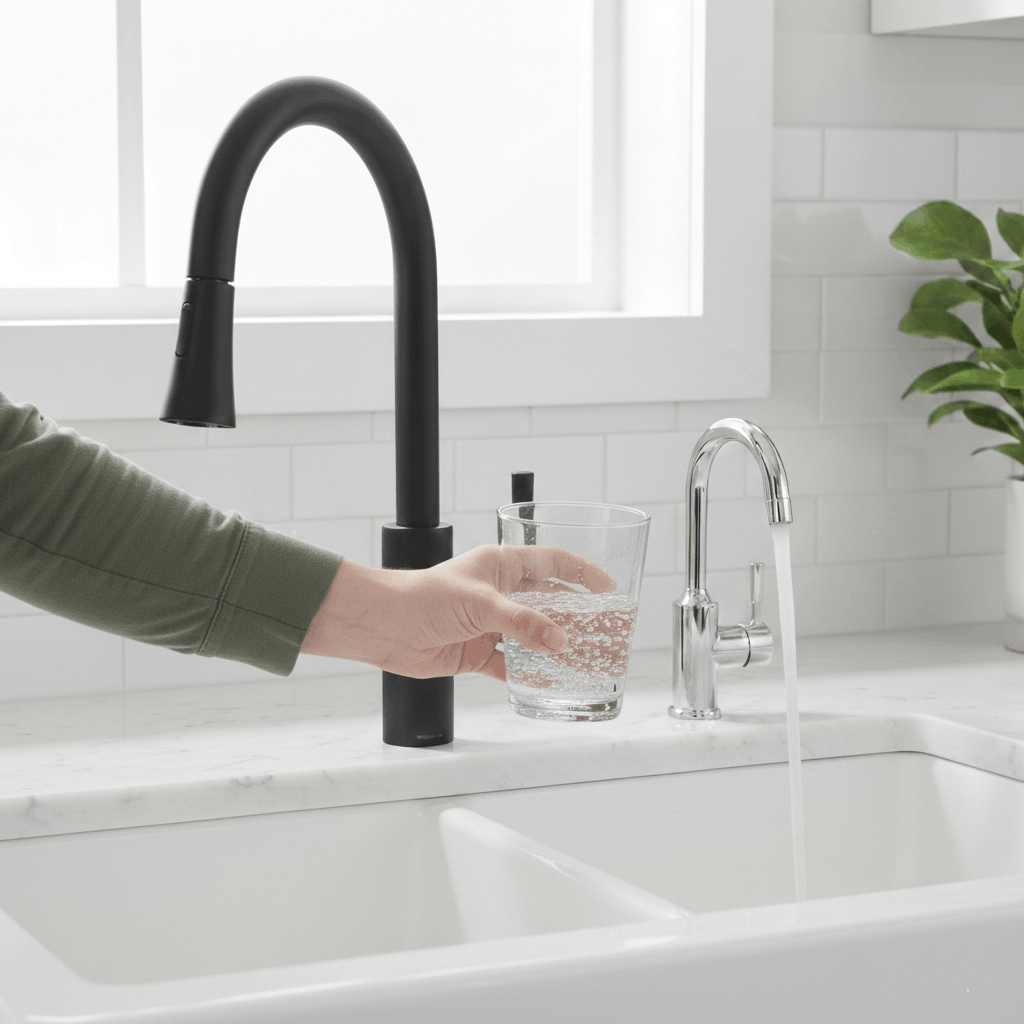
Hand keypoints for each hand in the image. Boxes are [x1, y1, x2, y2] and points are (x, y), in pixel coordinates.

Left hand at [299, 544, 613, 679]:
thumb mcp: (481, 603)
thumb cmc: (424, 596)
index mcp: (501, 566)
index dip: (581, 573)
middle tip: (604, 629)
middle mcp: (499, 593)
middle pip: (547, 602)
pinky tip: (547, 682)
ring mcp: (489, 623)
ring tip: (584, 659)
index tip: (607, 586)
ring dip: (554, 648)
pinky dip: (527, 673)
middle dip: (575, 616)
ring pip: (532, 636)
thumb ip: (523, 622)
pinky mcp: (477, 651)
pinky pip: (510, 664)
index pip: (552, 563)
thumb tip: (559, 640)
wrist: (385, 625)